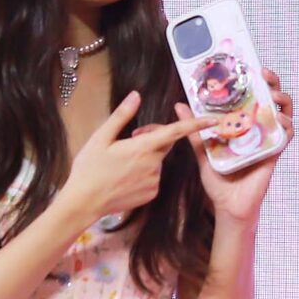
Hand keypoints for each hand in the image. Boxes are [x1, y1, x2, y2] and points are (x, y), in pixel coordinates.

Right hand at [61, 91, 200, 225]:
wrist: (83, 202)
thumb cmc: (88, 168)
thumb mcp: (101, 138)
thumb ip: (122, 116)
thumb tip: (136, 95)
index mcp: (142, 147)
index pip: (175, 132)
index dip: (196, 124)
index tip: (214, 119)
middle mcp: (153, 164)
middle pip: (163, 144)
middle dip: (153, 137)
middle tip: (131, 137)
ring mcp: (154, 181)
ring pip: (157, 162)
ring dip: (146, 157)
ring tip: (121, 163)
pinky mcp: (151, 194)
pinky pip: (153, 178)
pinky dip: (144, 174)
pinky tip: (125, 177)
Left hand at [181, 69, 294, 223]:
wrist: (228, 206)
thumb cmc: (218, 180)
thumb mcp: (203, 149)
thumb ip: (193, 129)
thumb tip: (179, 105)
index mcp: (241, 124)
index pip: (251, 95)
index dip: (253, 78)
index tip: (247, 64)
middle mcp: (257, 128)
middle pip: (270, 98)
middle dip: (270, 81)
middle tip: (262, 72)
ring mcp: (267, 139)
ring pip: (283, 111)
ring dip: (281, 99)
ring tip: (271, 93)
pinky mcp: (274, 152)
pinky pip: (287, 134)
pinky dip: (285, 124)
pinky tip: (277, 118)